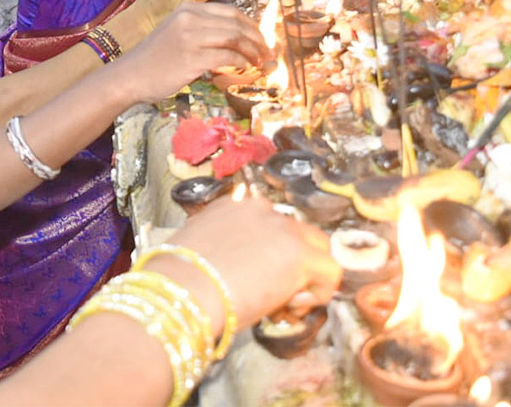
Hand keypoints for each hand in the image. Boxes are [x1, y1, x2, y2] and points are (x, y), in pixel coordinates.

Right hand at [114, 0, 266, 103]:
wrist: (130, 75)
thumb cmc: (154, 58)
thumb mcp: (177, 31)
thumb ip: (202, 29)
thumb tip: (237, 37)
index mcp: (188, 8)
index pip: (230, 11)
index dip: (251, 25)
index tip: (261, 38)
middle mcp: (190, 18)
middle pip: (236, 23)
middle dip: (257, 38)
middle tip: (267, 51)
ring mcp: (190, 37)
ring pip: (234, 38)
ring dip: (252, 51)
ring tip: (260, 61)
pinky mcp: (192, 58)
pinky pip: (226, 57)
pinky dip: (241, 62)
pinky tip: (245, 68)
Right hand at [152, 197, 339, 330]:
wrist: (183, 288)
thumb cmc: (180, 278)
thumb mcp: (198, 247)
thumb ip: (221, 243)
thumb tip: (238, 261)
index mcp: (235, 205)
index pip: (271, 225)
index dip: (271, 255)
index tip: (257, 279)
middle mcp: (262, 209)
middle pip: (300, 234)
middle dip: (295, 265)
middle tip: (277, 296)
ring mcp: (283, 228)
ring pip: (320, 250)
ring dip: (308, 279)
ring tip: (282, 304)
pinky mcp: (301, 253)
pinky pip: (330, 272)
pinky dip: (318, 294)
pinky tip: (289, 306)